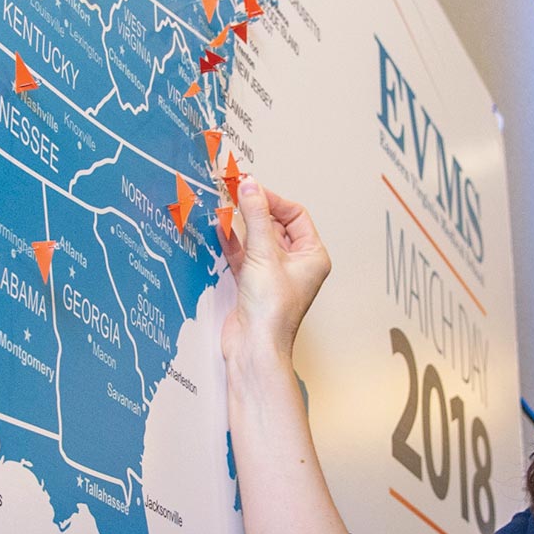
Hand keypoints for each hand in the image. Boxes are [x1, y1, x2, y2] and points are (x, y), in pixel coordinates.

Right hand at [221, 177, 330, 363]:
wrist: (254, 347)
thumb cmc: (272, 312)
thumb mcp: (264, 254)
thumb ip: (255, 217)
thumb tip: (250, 187)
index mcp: (312, 256)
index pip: (295, 216)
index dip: (273, 200)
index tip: (251, 189)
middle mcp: (296, 265)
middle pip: (276, 225)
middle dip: (256, 210)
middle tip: (236, 193)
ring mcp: (274, 275)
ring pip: (258, 240)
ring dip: (242, 225)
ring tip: (226, 207)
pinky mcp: (254, 284)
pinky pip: (244, 256)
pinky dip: (233, 243)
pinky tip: (221, 229)